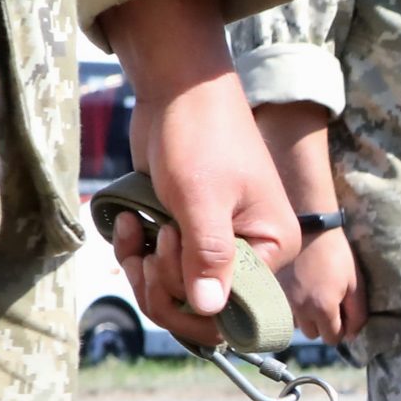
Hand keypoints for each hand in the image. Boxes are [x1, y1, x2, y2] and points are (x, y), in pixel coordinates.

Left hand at [105, 0, 299, 346]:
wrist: (178, 88)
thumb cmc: (201, 135)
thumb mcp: (203, 198)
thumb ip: (209, 257)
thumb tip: (210, 312)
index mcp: (273, 247)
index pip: (237, 312)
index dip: (192, 305)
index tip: (165, 261)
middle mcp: (250, 253)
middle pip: (202, 310)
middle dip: (163, 289)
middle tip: (150, 248)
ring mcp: (214, 246)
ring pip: (172, 294)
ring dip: (144, 273)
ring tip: (136, 234)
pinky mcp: (184, 236)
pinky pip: (156, 270)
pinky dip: (134, 254)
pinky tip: (127, 222)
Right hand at [281, 224, 366, 344]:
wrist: (310, 227)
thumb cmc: (336, 253)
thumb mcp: (355, 283)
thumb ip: (357, 314)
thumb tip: (352, 336)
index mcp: (323, 308)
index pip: (332, 338)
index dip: (340, 329)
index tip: (342, 314)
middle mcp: (300, 309)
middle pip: (313, 334)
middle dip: (322, 324)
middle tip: (328, 303)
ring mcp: (284, 300)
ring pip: (297, 323)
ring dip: (305, 316)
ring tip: (312, 294)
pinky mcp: (273, 290)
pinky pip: (284, 309)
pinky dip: (292, 305)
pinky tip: (300, 288)